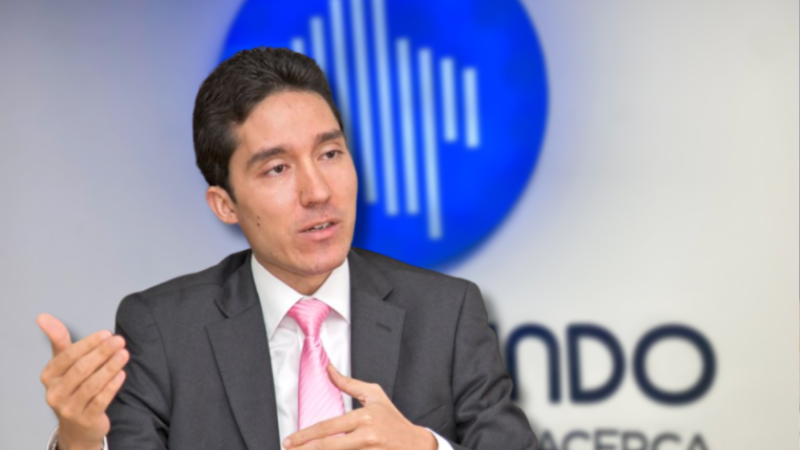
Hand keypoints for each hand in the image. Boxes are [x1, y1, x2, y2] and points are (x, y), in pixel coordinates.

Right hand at [37, 313, 128, 449]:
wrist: (77, 426)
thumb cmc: (72, 386)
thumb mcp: (63, 364)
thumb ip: (58, 340)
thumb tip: (43, 316)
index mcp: (49, 375)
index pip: (68, 356)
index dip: (88, 344)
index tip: (107, 333)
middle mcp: (55, 393)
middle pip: (81, 369)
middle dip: (102, 353)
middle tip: (120, 340)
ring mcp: (69, 408)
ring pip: (92, 385)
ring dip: (110, 367)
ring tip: (125, 354)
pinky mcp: (85, 419)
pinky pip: (100, 400)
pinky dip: (112, 386)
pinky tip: (122, 374)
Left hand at [283, 364, 436, 449]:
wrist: (416, 445)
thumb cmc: (393, 419)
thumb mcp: (374, 395)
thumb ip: (348, 384)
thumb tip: (328, 369)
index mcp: (364, 418)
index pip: (328, 427)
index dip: (305, 435)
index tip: (290, 440)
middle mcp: (366, 436)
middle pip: (328, 445)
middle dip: (305, 448)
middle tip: (288, 449)